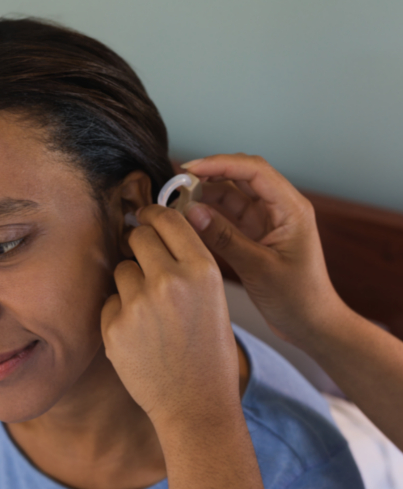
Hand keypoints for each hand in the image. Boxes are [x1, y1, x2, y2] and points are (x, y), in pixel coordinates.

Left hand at [100, 205, 239, 429]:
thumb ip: (187, 262)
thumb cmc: (208, 353)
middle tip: (143, 259)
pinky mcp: (114, 326)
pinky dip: (119, 312)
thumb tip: (154, 229)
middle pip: (138, 236)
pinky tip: (138, 334)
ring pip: (121, 269)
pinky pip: (110, 301)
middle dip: (138, 243)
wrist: (196, 405)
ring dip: (130, 281)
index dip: (153, 214)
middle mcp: (170, 280)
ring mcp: (139, 304)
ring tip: (149, 311)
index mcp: (202, 270)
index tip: (146, 217)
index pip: (167, 218)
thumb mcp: (214, 298)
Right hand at [182, 153, 344, 346]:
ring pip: (232, 196)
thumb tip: (191, 212)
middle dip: (209, 176)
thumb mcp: (258, 267)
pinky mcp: (255, 236)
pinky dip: (209, 215)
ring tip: (177, 201)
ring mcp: (266, 222)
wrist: (311, 325)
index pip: (254, 170)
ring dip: (206, 195)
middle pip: (241, 177)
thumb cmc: (297, 298)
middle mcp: (279, 209)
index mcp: (291, 208)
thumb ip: (224, 238)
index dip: (220, 164)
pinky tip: (189, 219)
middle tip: (177, 183)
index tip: (190, 169)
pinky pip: (228, 216)